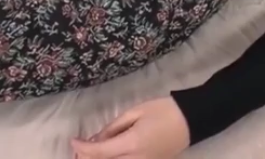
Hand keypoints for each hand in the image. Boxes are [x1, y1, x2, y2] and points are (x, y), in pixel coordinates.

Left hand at [71, 97, 189, 158]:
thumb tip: (97, 138)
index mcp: (132, 143)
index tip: (73, 140)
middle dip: (88, 157)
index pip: (100, 151)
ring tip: (89, 152)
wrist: (191, 120)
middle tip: (78, 148)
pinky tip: (107, 154)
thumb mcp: (136, 111)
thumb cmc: (164, 110)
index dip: (83, 147)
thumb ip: (114, 127)